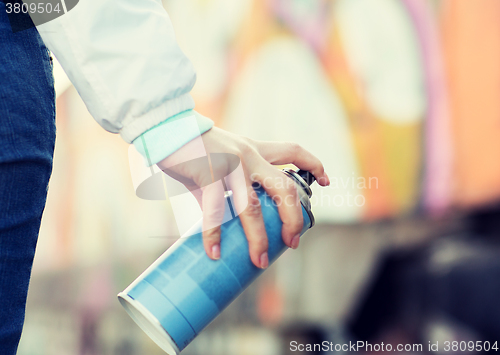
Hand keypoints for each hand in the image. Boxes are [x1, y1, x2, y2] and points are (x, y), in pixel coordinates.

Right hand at [156, 127, 328, 268]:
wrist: (166, 126)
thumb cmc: (192, 146)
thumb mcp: (218, 160)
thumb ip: (225, 187)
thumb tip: (222, 221)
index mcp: (254, 150)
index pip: (293, 151)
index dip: (314, 164)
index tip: (327, 179)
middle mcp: (248, 156)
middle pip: (285, 187)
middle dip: (294, 217)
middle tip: (294, 241)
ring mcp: (230, 166)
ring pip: (252, 206)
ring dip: (258, 237)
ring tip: (260, 260)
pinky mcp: (208, 174)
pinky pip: (214, 210)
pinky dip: (214, 234)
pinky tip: (215, 252)